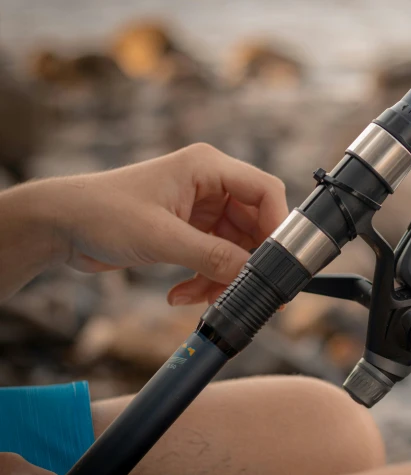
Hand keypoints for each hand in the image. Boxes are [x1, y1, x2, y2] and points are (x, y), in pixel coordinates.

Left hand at [41, 144, 288, 303]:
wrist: (59, 226)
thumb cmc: (102, 213)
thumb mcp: (161, 237)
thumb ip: (211, 256)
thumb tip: (250, 275)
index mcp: (207, 168)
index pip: (264, 191)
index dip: (277, 226)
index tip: (274, 262)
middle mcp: (209, 185)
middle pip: (254, 225)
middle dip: (245, 262)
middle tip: (242, 292)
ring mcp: (200, 209)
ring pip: (235, 248)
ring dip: (221, 277)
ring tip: (198, 297)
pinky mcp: (189, 231)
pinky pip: (214, 258)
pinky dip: (204, 279)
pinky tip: (181, 294)